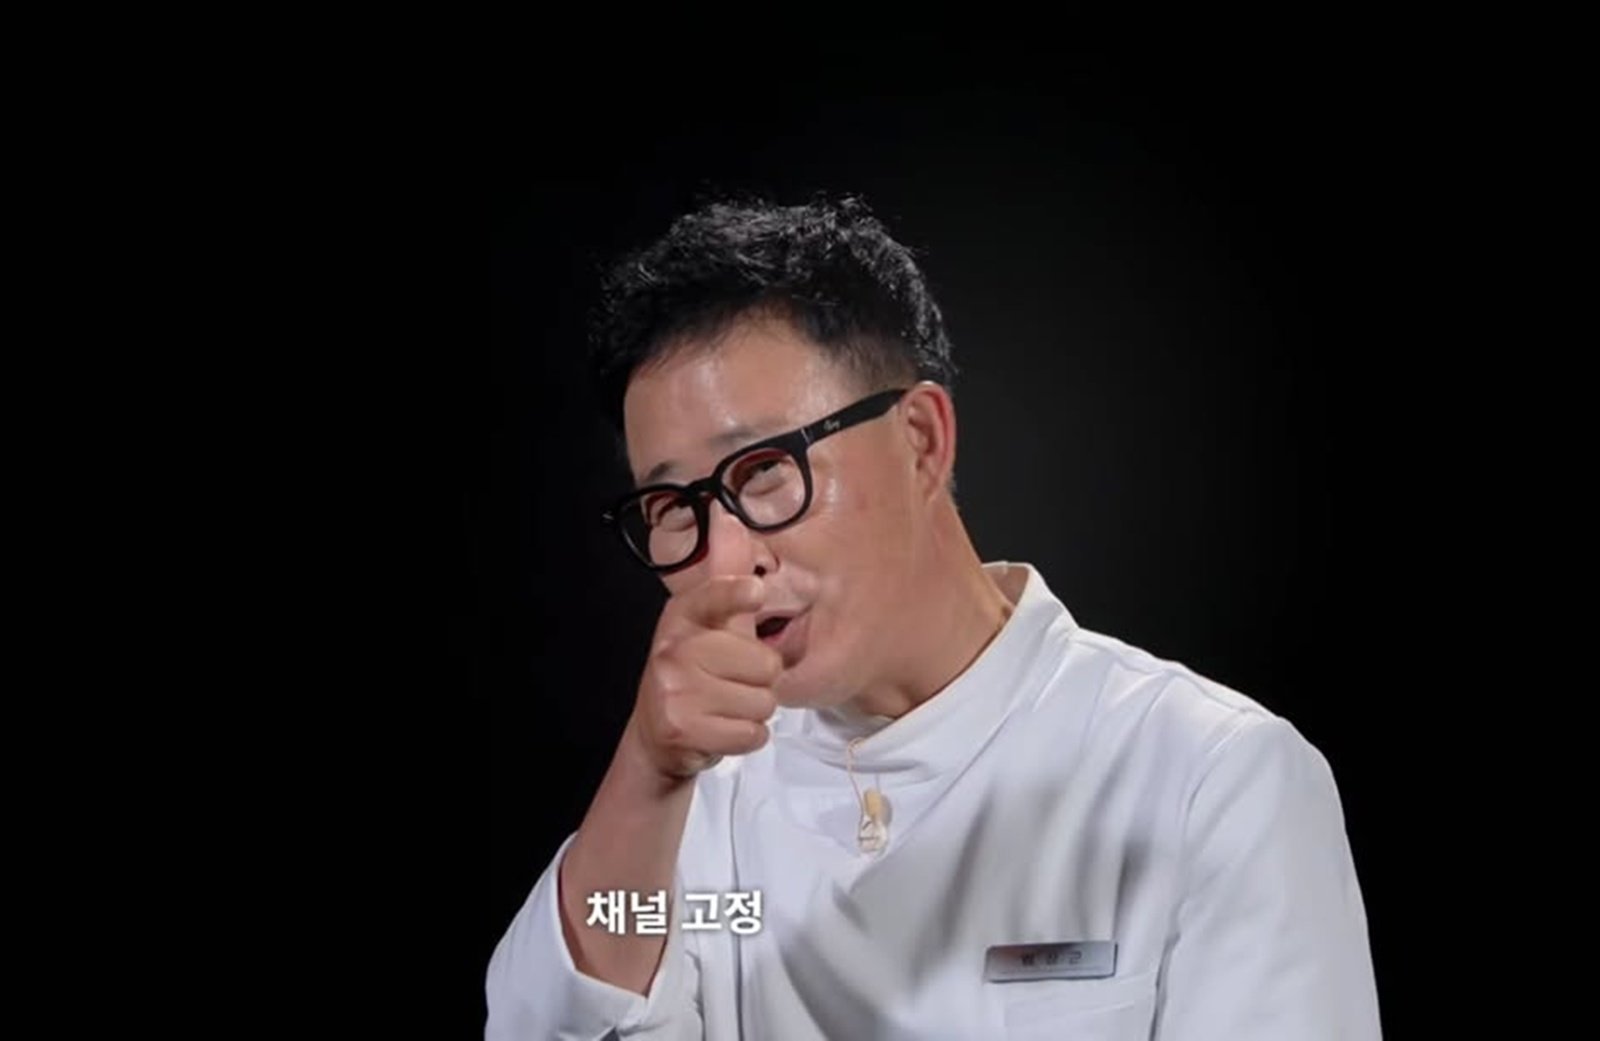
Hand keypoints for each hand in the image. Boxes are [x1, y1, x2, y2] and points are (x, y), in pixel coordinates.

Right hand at [626, 573, 779, 779]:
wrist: (657, 736)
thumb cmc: (693, 673)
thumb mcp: (708, 621)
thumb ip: (726, 573)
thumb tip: (729, 517)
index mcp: (682, 615)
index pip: (712, 598)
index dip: (736, 594)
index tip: (755, 591)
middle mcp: (673, 649)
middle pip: (764, 663)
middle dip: (761, 679)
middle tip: (731, 683)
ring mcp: (674, 691)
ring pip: (762, 702)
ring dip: (753, 711)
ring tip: (725, 707)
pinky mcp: (682, 729)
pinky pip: (751, 733)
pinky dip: (747, 737)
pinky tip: (722, 729)